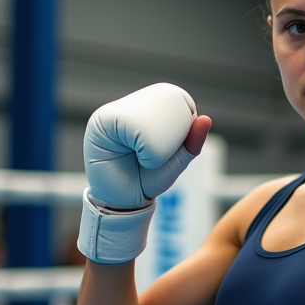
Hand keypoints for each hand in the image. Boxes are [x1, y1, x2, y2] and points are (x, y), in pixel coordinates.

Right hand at [78, 83, 210, 263]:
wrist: (122, 201)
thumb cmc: (148, 179)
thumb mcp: (175, 162)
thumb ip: (191, 144)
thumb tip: (206, 119)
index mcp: (140, 114)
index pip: (163, 102)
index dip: (177, 113)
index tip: (179, 140)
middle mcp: (122, 111)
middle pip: (151, 105)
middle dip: (165, 125)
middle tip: (164, 156)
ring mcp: (108, 117)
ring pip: (137, 114)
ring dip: (149, 137)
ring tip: (149, 160)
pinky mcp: (98, 126)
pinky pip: (121, 122)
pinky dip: (137, 140)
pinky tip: (140, 156)